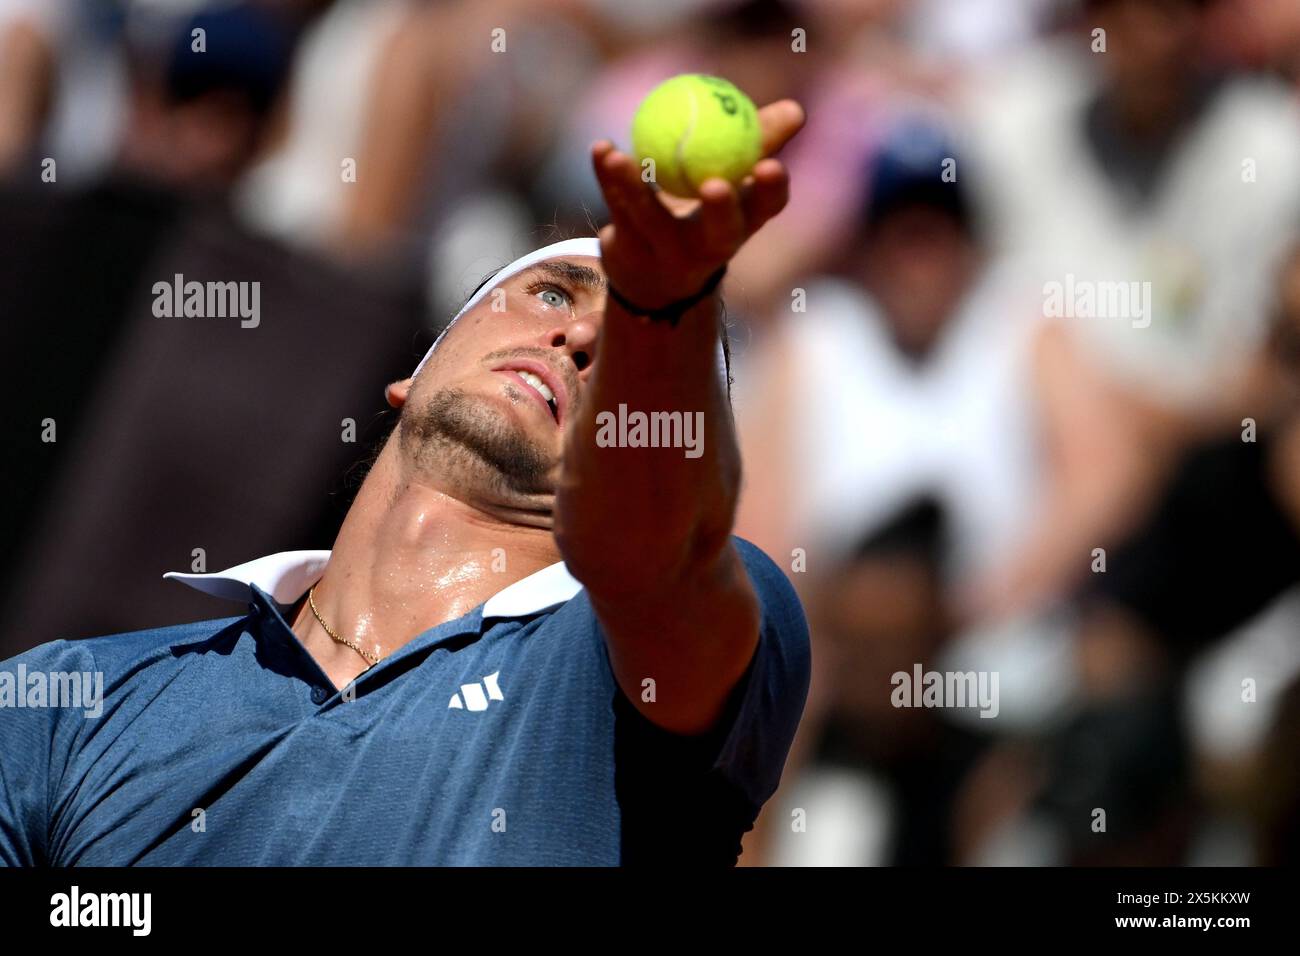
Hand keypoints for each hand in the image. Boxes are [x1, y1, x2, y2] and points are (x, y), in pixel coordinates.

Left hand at [591, 99, 804, 310]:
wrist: (652, 279)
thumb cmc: (703, 218)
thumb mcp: (734, 184)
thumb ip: (758, 143)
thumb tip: (795, 110)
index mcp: (740, 226)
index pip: (764, 211)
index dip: (770, 192)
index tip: (770, 167)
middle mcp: (707, 248)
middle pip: (719, 235)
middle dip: (721, 213)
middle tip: (714, 184)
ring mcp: (664, 254)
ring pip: (650, 221)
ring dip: (635, 188)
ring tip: (621, 156)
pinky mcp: (626, 250)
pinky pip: (615, 207)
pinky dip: (605, 176)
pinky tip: (601, 149)